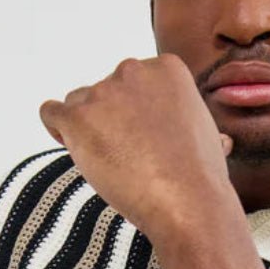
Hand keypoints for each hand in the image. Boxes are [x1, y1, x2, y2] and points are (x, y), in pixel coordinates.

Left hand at [39, 54, 233, 241]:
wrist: (187, 200)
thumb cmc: (201, 175)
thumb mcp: (209, 136)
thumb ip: (196, 126)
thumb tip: (219, 142)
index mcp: (165, 68)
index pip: (131, 82)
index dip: (130, 111)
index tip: (141, 136)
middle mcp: (132, 71)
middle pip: (103, 90)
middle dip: (108, 119)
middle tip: (125, 153)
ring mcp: (102, 92)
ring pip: (76, 104)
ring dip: (86, 129)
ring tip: (108, 160)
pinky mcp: (77, 117)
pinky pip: (50, 112)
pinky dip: (57, 130)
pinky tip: (73, 148)